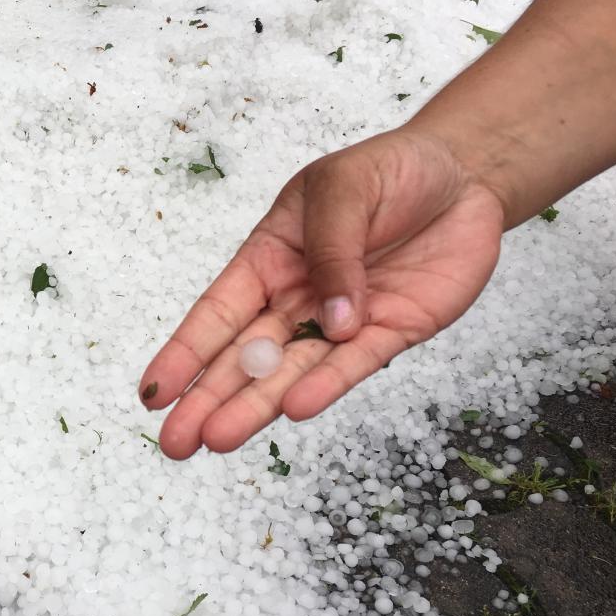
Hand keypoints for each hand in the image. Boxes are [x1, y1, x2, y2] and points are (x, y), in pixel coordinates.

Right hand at [139, 127, 508, 458]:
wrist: (462, 175)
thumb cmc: (388, 171)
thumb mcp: (342, 189)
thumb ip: (333, 250)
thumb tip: (332, 321)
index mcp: (267, 261)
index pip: (216, 314)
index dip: (183, 354)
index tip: (152, 393)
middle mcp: (295, 301)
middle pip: (242, 359)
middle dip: (208, 400)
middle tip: (176, 443)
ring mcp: (341, 323)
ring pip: (290, 373)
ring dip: (255, 407)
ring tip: (218, 440)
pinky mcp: (392, 333)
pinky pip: (354, 365)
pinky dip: (328, 387)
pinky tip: (297, 408)